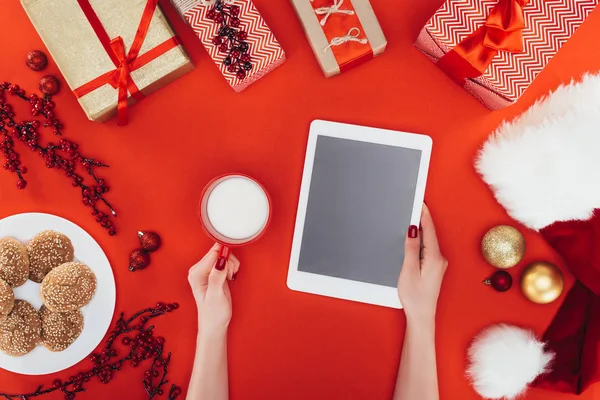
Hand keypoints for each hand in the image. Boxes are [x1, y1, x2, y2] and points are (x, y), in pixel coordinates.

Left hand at [188, 243, 240, 336]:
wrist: (215, 324)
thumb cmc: (213, 314)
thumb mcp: (215, 296)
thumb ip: (217, 277)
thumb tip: (220, 261)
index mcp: (196, 273)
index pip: (213, 254)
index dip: (225, 258)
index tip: (229, 270)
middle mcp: (199, 270)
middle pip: (218, 251)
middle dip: (229, 261)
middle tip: (230, 275)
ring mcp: (206, 270)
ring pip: (223, 255)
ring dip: (232, 264)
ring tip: (230, 277)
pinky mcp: (214, 272)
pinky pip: (225, 260)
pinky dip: (232, 266)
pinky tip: (230, 276)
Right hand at [397, 204, 447, 325]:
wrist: (422, 316)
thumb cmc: (415, 297)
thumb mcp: (409, 270)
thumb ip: (411, 248)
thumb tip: (412, 230)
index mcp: (435, 258)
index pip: (429, 230)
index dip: (424, 215)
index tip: (420, 202)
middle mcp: (440, 259)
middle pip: (429, 234)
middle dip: (421, 220)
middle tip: (413, 206)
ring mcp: (438, 263)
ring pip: (428, 241)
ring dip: (420, 230)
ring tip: (410, 219)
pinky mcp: (434, 268)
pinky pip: (428, 248)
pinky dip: (420, 241)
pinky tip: (414, 239)